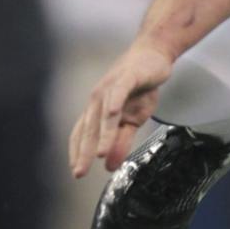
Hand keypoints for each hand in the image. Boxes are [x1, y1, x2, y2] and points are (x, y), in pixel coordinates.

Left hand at [69, 37, 176, 178]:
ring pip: (104, 115)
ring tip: (101, 154)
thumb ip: (122, 141)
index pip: (82, 134)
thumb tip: (110, 166)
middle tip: (80, 172)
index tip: (77, 172)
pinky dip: (114, 103)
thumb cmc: (140, 88)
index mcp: (97, 111)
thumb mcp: (133, 119)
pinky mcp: (127, 77)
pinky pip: (119, 91)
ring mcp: (111, 87)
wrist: (153, 56)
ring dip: (102, 135)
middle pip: (89, 128)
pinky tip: (113, 114)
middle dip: (84, 152)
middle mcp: (98, 100)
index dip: (78, 153)